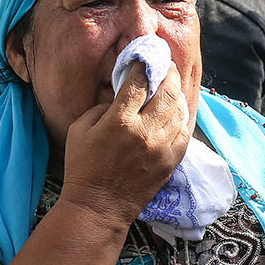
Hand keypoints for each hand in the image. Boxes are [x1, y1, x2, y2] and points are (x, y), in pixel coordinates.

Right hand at [60, 64, 190, 228]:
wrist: (98, 207)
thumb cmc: (83, 167)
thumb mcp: (79, 130)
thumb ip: (101, 107)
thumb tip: (122, 96)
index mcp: (119, 121)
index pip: (139, 81)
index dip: (144, 64)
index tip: (145, 56)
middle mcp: (145, 132)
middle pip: (167, 91)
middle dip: (168, 73)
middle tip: (166, 65)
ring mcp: (161, 148)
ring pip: (179, 110)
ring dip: (177, 93)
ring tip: (172, 85)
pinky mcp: (171, 161)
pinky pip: (185, 131)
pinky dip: (183, 116)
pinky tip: (178, 110)